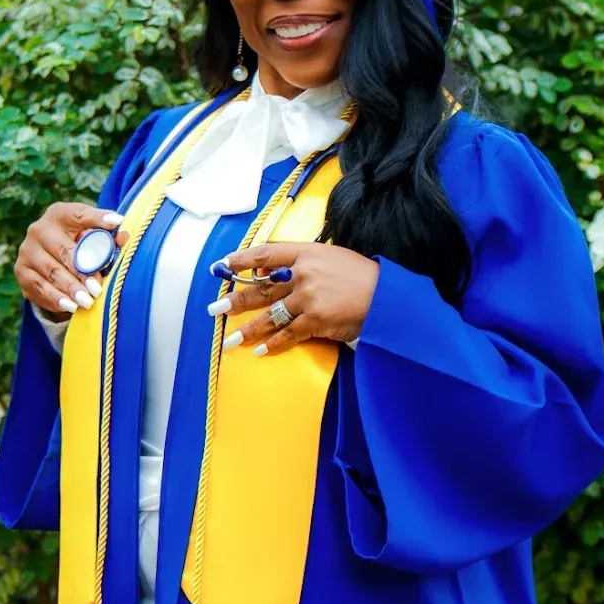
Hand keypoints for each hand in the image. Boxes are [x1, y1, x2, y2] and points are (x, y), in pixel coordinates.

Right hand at [14, 203, 129, 318]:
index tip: (116, 223)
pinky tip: (70, 307)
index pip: (79, 215)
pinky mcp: (21, 271)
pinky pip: (39, 288)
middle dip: (82, 272)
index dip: (97, 218)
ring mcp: (27, 251)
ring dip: (70, 289)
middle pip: (63, 251)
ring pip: (51, 272)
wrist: (52, 260)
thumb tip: (124, 238)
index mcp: (59, 214)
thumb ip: (109, 237)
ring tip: (87, 302)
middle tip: (97, 289)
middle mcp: (38, 229)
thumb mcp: (93, 238)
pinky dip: (56, 299)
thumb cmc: (79, 245)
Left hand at [212, 242, 378, 355]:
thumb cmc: (361, 277)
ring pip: (270, 315)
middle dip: (236, 300)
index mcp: (306, 253)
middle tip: (216, 309)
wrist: (387, 297)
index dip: (242, 260)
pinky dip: (272, 344)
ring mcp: (308, 297)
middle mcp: (304, 273)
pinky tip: (259, 351)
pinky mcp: (316, 320)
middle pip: (261, 287)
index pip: (265, 254)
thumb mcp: (332, 257)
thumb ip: (302, 262)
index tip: (223, 266)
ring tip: (230, 340)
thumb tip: (269, 272)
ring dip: (247, 329)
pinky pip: (288, 334)